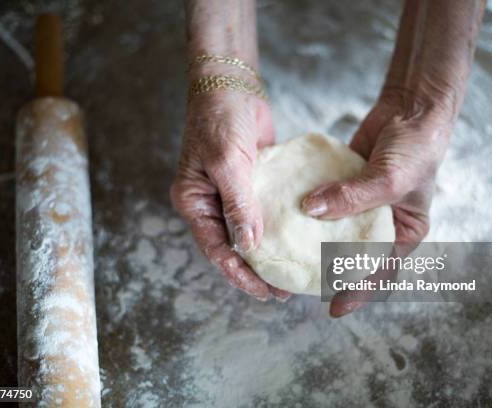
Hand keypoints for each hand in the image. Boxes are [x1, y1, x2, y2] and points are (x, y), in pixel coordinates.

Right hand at [170, 90, 290, 301]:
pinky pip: (264, 211)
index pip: (216, 248)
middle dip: (255, 269)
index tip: (264, 291)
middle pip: (233, 246)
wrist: (231, 86)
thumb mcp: (227, 164)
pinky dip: (277, 226)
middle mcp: (211, 203)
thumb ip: (239, 205)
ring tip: (290, 272)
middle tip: (282, 291)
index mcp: (195, 203)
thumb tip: (250, 245)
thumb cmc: (219, 121)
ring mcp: (232, 194)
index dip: (239, 273)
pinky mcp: (253, 183)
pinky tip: (296, 239)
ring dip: (268, 252)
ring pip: (250, 232)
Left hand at [301, 89, 454, 315]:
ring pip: (334, 228)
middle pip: (352, 254)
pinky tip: (287, 214)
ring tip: (286, 253)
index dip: (358, 292)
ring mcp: (360, 204)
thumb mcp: (390, 179)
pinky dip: (309, 207)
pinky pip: (325, 200)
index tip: (333, 309)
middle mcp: (381, 223)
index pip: (379, 271)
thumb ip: (352, 197)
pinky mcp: (345, 185)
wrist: (412, 107)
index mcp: (403, 233)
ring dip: (313, 239)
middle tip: (299, 283)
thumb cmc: (416, 149)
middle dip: (328, 270)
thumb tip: (309, 209)